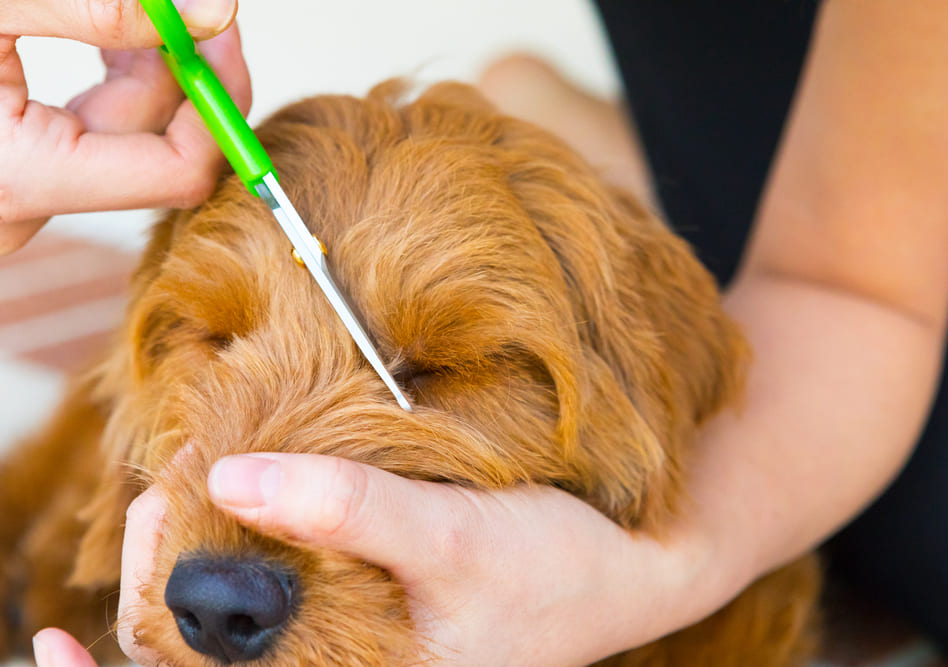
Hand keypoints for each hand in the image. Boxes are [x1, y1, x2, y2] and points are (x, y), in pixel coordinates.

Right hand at [0, 0, 248, 254]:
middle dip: (184, 69)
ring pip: (128, 136)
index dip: (216, 102)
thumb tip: (210, 12)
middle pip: (159, 146)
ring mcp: (25, 195)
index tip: (221, 34)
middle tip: (189, 6)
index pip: (181, 171)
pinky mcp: (20, 174)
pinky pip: (92, 134)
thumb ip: (97, 12)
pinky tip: (112, 34)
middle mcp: (27, 207)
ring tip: (152, 7)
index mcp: (24, 179)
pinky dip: (114, 82)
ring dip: (150, 67)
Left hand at [80, 454, 737, 666]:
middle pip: (214, 650)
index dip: (135, 657)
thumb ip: (351, 510)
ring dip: (206, 551)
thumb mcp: (457, 538)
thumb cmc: (556, 569)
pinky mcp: (367, 605)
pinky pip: (282, 586)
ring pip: (242, 615)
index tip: (80, 614)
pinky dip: (250, 540)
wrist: (630, 566)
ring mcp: (354, 644)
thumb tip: (236, 474)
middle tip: (160, 495)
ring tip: (193, 483)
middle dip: (167, 576)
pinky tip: (246, 493)